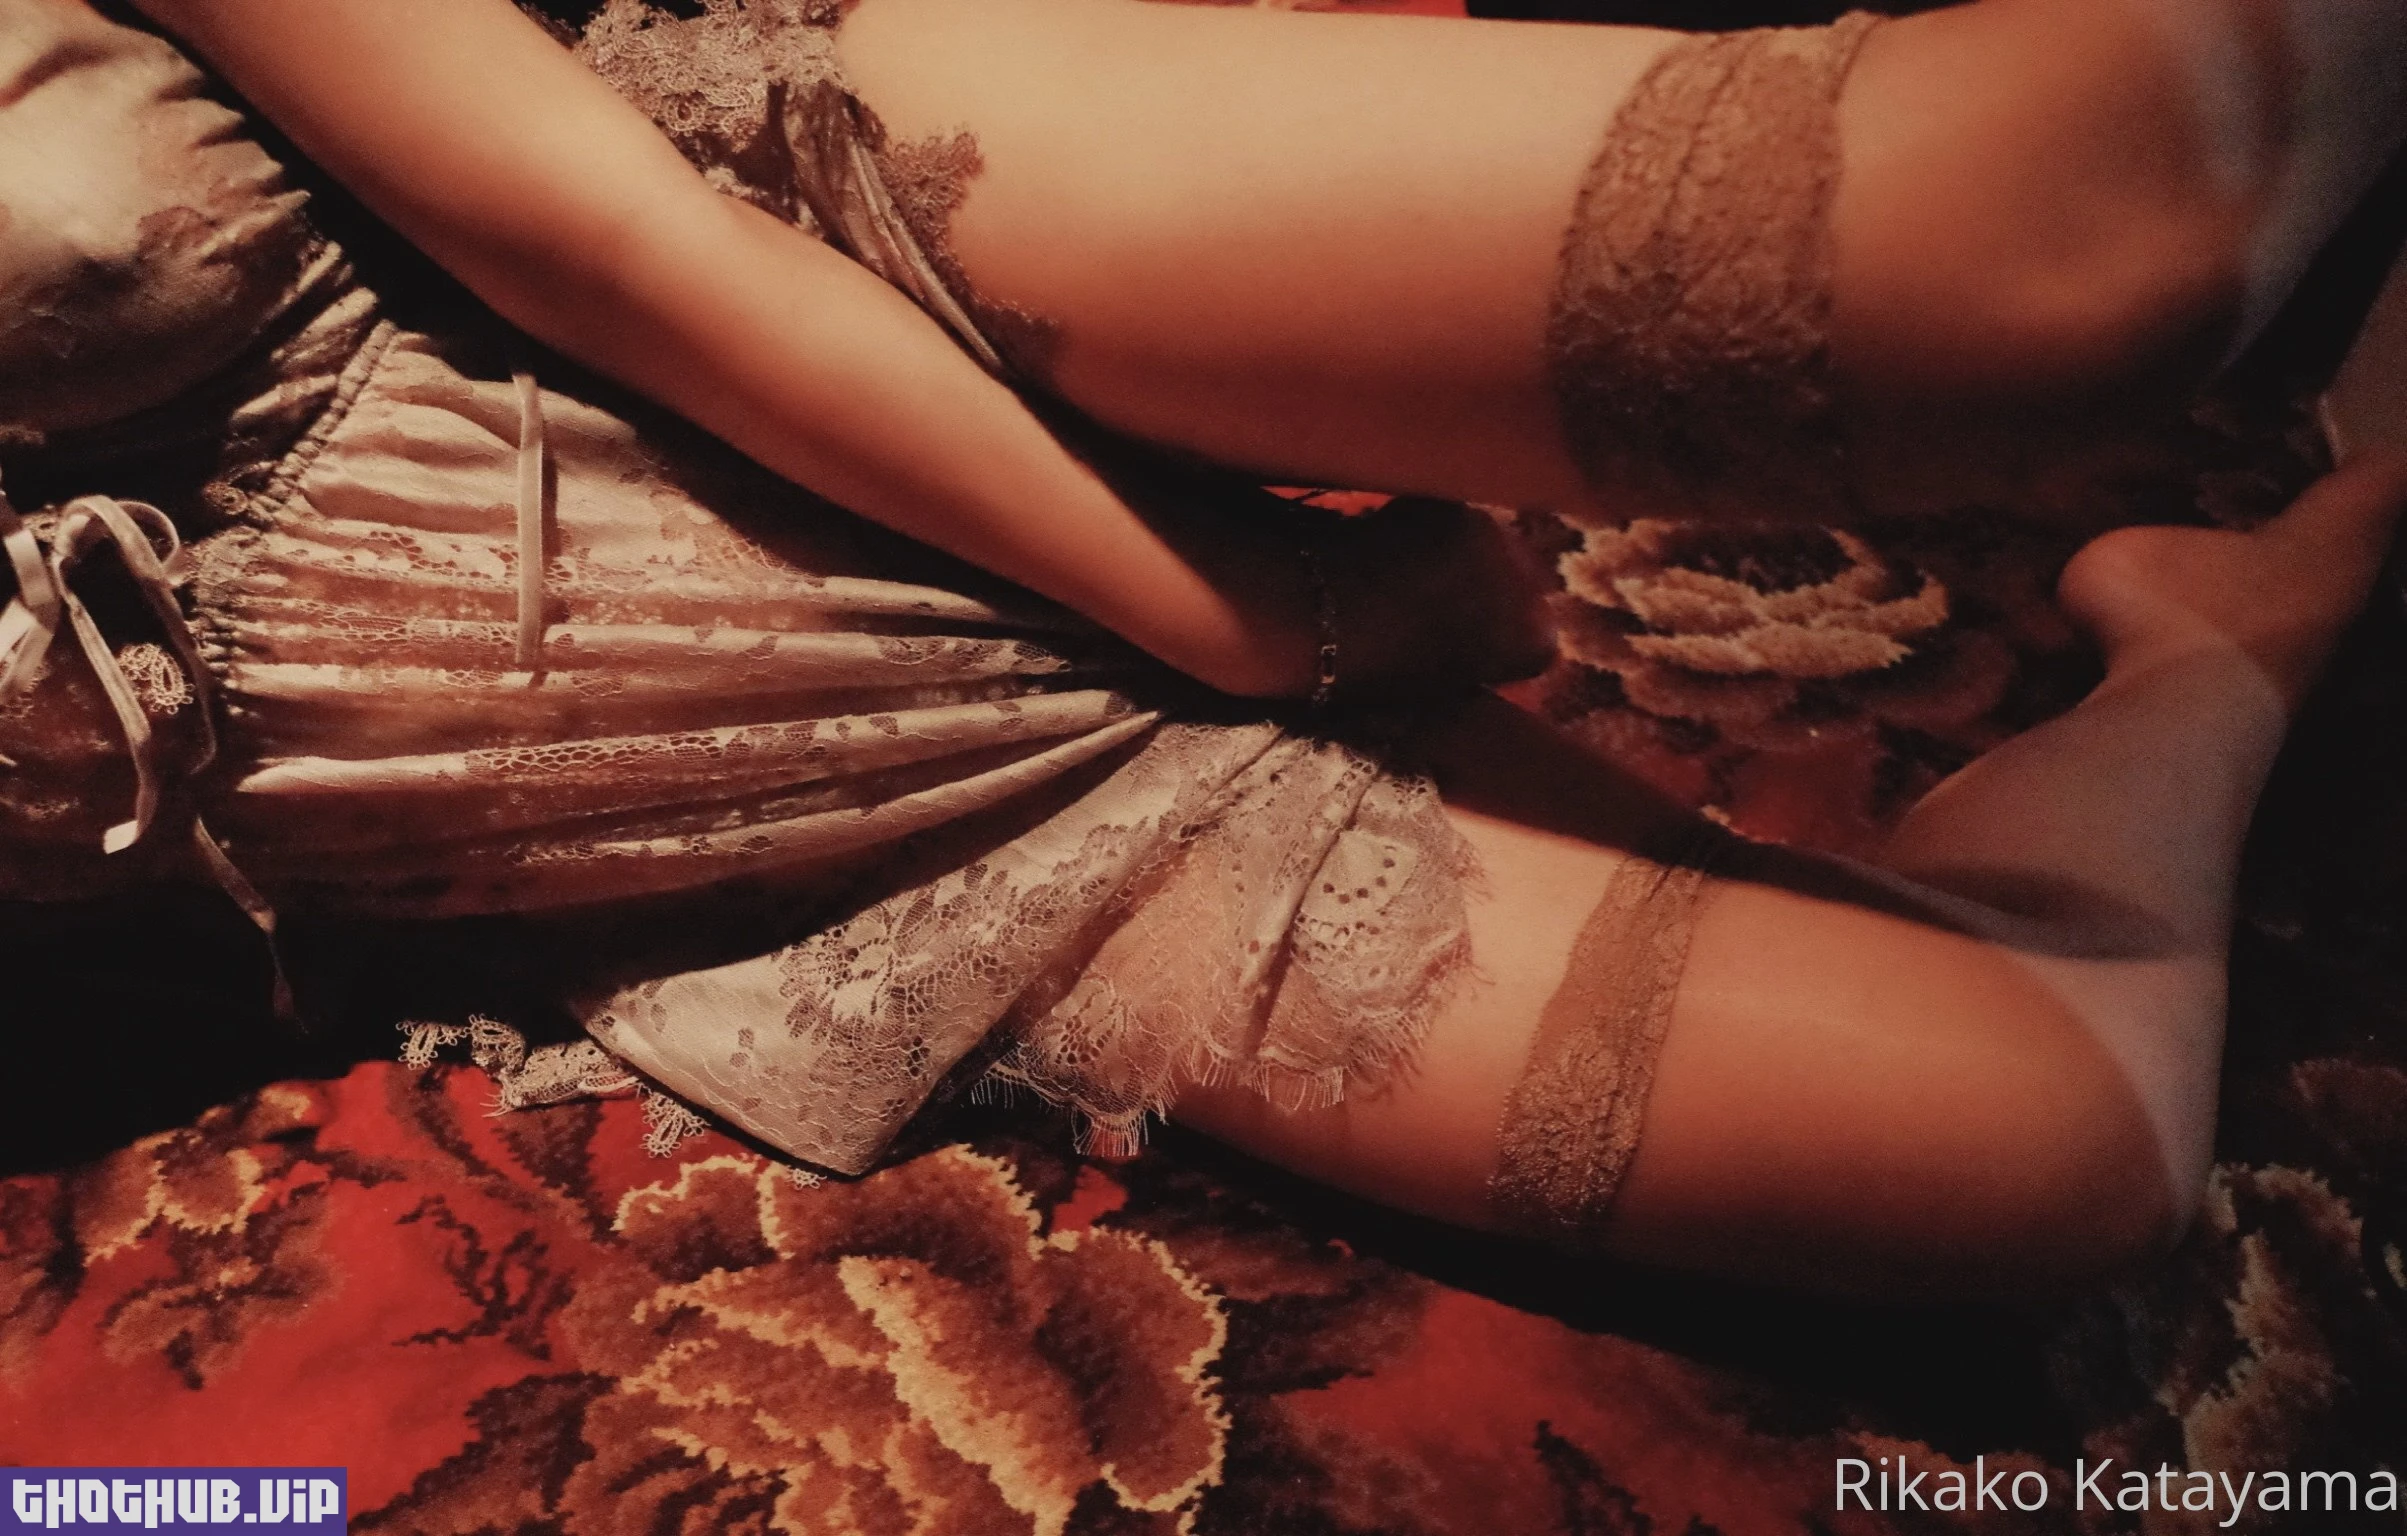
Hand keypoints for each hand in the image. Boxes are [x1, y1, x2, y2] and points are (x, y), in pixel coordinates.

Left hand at [1320, 497, 1556, 698]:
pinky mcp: (1453, 504)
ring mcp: (1495, 537)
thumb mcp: (1444, 683)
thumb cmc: (1374, 672)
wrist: (1319, 620)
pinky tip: (1400, 547)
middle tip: (1452, 605)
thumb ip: (1482, 659)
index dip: (1507, 641)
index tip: (1479, 645)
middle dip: (1499, 593)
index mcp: (1533, 644)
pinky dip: (1436, 531)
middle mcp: (1530, 586)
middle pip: (1527, 584)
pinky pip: (1455, 520)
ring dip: (1473, 556)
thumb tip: (1484, 641)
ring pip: (1494, 546)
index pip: (1540, 639)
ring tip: (1424, 575)